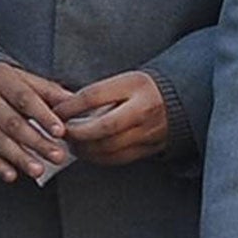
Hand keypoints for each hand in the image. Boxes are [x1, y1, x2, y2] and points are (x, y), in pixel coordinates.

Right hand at [0, 62, 75, 182]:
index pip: (24, 98)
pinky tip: (11, 174)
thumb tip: (76, 103)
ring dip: (19, 157)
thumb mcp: (22, 78)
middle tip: (57, 156)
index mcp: (1, 79)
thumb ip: (48, 91)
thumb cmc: (1, 83)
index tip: (60, 131)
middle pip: (12, 122)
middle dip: (36, 141)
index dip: (43, 115)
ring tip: (38, 169)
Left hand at [51, 71, 169, 164]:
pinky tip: (88, 153)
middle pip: (103, 127)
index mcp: (133, 86)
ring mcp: (148, 131)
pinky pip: (120, 158)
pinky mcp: (151, 148)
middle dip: (77, 133)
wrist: (181, 100)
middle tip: (61, 133)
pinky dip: (100, 158)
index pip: (93, 96)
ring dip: (85, 149)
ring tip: (72, 144)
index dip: (70, 106)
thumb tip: (64, 106)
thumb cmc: (143, 88)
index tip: (55, 111)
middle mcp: (142, 110)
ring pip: (110, 147)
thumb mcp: (123, 80)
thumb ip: (98, 93)